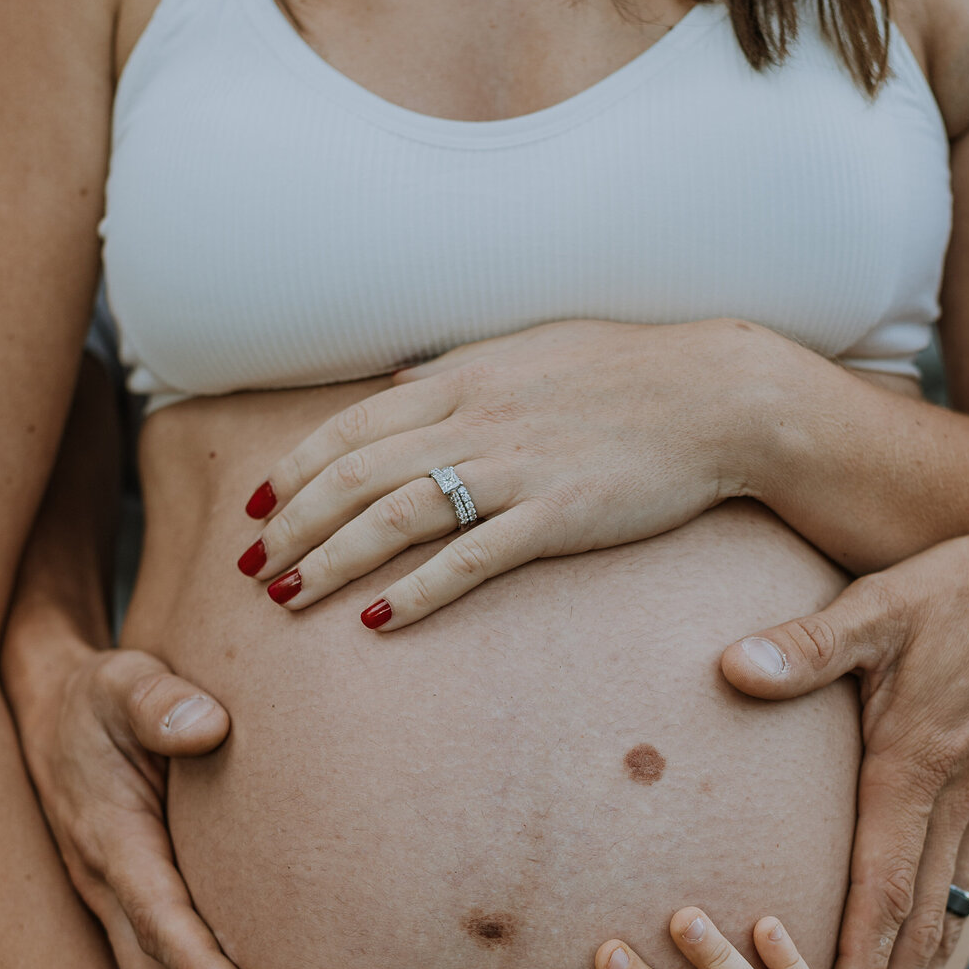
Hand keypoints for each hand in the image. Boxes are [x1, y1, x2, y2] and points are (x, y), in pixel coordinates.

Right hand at [11, 642, 268, 968]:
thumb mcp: (125, 681)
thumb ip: (162, 701)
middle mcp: (105, 889)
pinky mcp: (123, 917)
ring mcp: (109, 911)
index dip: (201, 967)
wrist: (49, 708)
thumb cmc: (104, 695)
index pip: (158, 915)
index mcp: (111, 837)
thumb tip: (209, 726)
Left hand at [235, 318, 766, 626]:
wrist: (719, 396)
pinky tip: (377, 620)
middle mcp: (477, 420)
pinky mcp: (558, 516)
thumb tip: (397, 384)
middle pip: (355, 475)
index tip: (255, 508)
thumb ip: (458, 367)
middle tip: (250, 569)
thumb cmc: (629, 370)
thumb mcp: (531, 348)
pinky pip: (471, 559)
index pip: (350, 427)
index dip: (292, 469)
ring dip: (331, 561)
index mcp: (464, 378)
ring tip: (287, 600)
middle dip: (292, 525)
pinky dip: (417, 591)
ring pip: (395, 518)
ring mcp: (516, 469)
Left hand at [719, 498, 968, 968]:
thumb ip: (808, 646)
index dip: (854, 965)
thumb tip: (734, 666)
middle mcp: (953, 804)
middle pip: (917, 933)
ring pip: (949, 925)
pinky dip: (946, 950)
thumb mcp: (880, 607)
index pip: (881, 890)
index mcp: (914, 768)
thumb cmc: (966, 590)